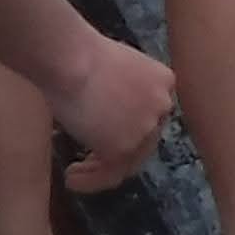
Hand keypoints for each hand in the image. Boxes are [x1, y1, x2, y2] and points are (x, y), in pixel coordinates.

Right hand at [53, 32, 177, 190]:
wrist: (71, 60)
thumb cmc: (79, 54)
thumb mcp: (114, 67)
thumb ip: (122, 90)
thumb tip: (109, 111)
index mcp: (164, 81)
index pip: (151, 115)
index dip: (128, 129)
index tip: (105, 136)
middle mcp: (163, 105)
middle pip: (144, 141)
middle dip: (116, 153)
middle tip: (90, 160)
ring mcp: (145, 128)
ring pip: (128, 161)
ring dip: (99, 171)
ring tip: (75, 173)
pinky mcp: (123, 147)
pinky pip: (108, 174)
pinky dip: (90, 180)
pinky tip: (70, 178)